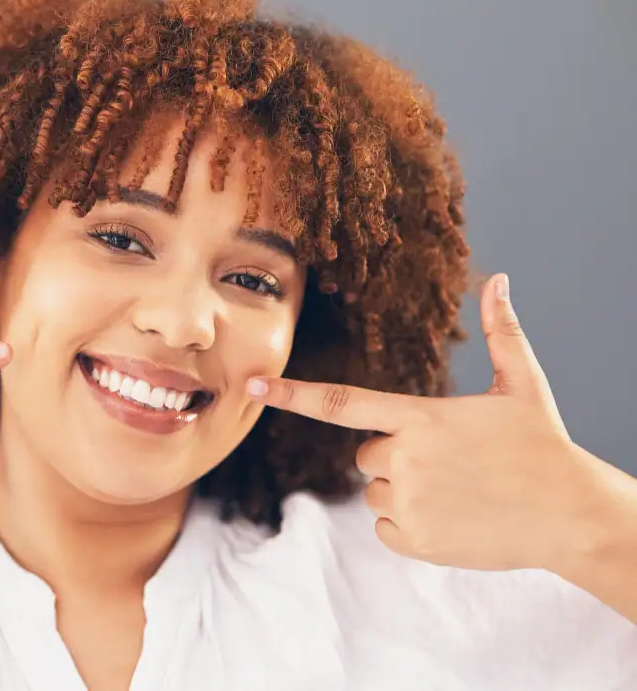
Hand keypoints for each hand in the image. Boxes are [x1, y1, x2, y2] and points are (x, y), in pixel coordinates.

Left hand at [248, 273, 595, 571]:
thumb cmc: (542, 445)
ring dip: (404, 492)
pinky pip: (385, 528)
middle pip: (367, 454)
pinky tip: (452, 518)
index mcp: (419, 417)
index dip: (291, 394)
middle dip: (396, 456)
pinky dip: (408, 526)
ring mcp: (409, 502)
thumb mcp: (523, 384)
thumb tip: (501, 280)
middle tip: (449, 464)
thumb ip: (502, 332)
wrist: (571, 516)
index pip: (340, 403)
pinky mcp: (414, 541)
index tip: (249, 387)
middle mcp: (406, 458)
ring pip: (375, 492)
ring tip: (457, 491)